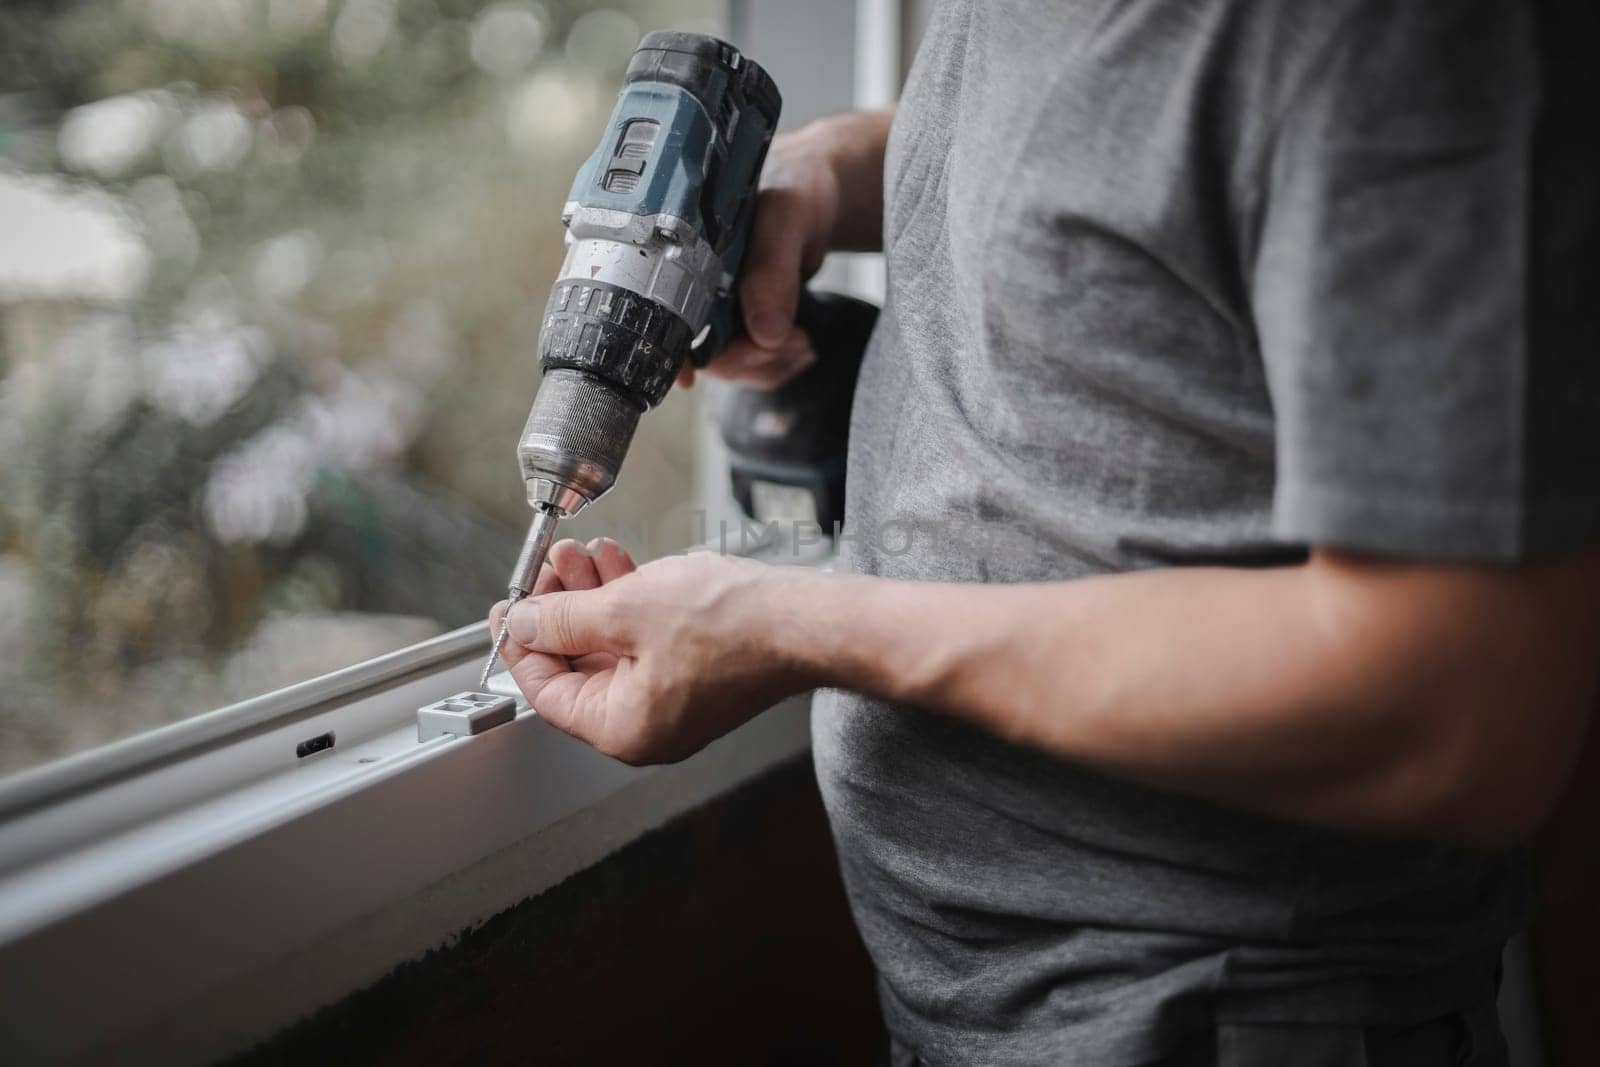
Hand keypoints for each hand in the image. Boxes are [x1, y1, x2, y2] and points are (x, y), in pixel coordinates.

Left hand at [488, 540, 814, 764]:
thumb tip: (524, 623)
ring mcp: (674, 702)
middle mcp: (647, 726)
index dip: (521, 642)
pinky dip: (627, 604)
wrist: (807, 620)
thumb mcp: (625, 610)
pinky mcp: (697, 674)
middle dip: (561, 608)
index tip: (510, 605)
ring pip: (611, 647)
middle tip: (550, 567)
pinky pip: (644, 642)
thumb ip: (563, 619)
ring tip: (583, 553)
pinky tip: (621, 565)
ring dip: (592, 598)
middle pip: (578, 666)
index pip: (546, 691)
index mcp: (623, 728)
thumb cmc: (734, 625)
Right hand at [676, 126, 839, 389]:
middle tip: (780, 347)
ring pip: (727, 363)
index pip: (658, 313)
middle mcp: (693, 281)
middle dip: (738, 362)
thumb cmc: (795, 183)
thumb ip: (772, 269)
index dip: (672, 351)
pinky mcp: (748, 318)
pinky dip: (778, 363)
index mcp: (680, 248)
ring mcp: (721, 304)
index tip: (691, 375)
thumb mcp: (786, 215)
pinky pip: (754, 361)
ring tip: (800, 343)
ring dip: (764, 365)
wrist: (825, 187)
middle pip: (694, 350)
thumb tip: (764, 334)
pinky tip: (802, 345)